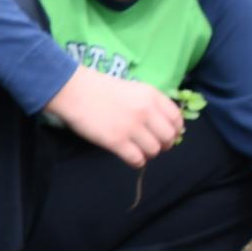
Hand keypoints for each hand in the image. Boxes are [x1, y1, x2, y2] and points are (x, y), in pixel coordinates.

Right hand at [43, 67, 182, 168]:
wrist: (74, 92)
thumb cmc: (101, 89)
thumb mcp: (133, 89)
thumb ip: (150, 104)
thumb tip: (163, 125)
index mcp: (152, 96)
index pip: (177, 118)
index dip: (175, 130)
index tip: (167, 134)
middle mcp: (146, 111)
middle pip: (169, 137)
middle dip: (164, 145)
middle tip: (153, 145)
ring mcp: (131, 127)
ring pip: (154, 150)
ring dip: (148, 153)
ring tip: (138, 150)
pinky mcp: (116, 141)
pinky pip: (137, 159)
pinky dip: (137, 162)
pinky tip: (130, 157)